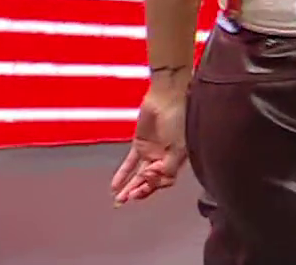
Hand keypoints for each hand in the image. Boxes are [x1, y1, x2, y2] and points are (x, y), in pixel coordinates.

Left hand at [111, 86, 187, 205]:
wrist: (167, 95)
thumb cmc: (180, 116)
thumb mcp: (178, 146)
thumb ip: (169, 166)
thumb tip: (155, 180)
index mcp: (178, 159)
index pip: (166, 180)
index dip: (156, 184)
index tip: (147, 181)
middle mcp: (165, 157)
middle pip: (151, 181)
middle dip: (140, 191)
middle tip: (128, 199)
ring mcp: (152, 151)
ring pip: (139, 175)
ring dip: (130, 187)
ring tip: (120, 199)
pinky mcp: (140, 144)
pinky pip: (130, 163)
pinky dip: (122, 174)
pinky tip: (115, 185)